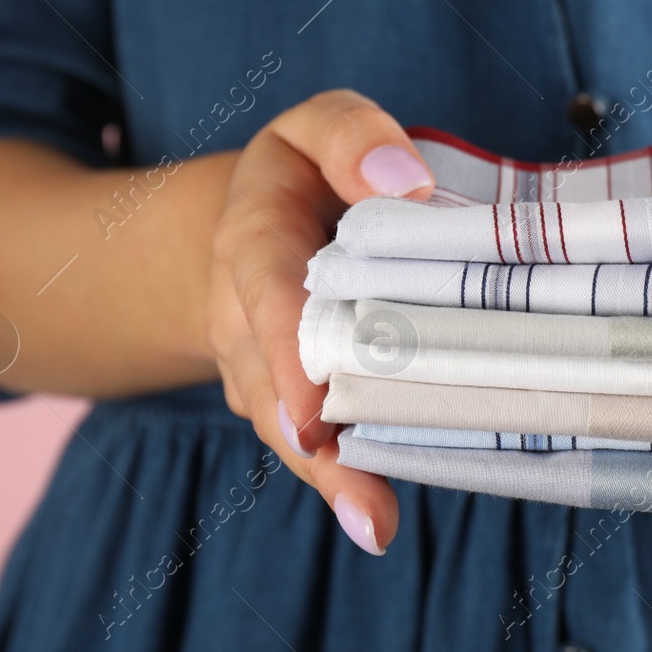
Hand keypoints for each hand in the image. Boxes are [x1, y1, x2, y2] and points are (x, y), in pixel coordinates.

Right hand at [205, 90, 434, 555]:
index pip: (268, 292)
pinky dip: (342, 484)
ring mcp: (265, 368)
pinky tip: (373, 523)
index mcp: (253, 241)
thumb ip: (354, 138)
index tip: (313, 396)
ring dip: (328, 469)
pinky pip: (313, 445)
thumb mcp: (320, 127)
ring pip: (288, 422)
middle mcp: (244, 315)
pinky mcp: (300, 399)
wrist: (266, 225)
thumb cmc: (311, 172)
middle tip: (329, 452)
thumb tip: (407, 182)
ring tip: (370, 515)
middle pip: (269, 373)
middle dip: (300, 418)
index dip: (288, 344)